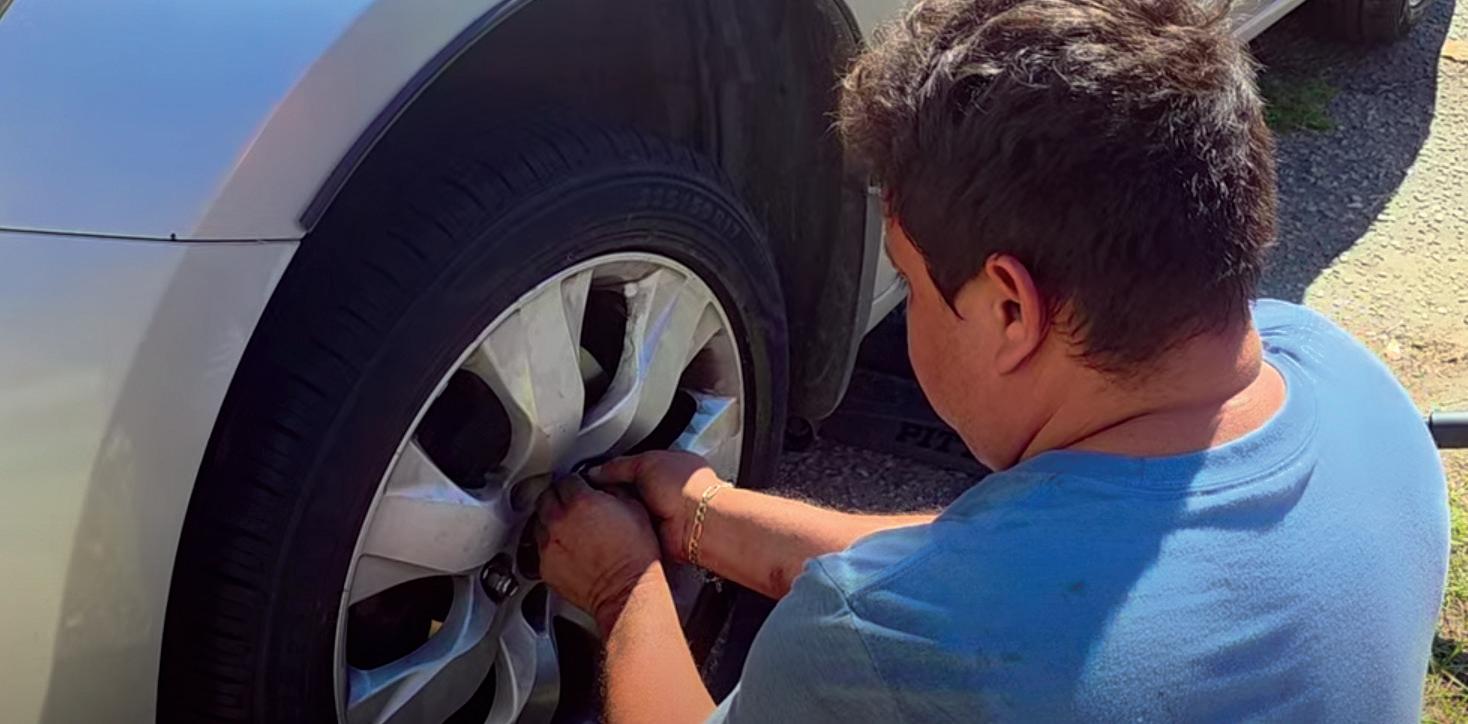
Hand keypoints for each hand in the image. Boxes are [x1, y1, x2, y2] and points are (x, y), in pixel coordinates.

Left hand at [535, 474, 661, 629]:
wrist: (627, 593)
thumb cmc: (635, 557)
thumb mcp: (635, 509)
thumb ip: (613, 490)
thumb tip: (604, 487)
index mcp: (580, 502)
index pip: (566, 480)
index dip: (576, 481)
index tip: (581, 486)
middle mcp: (559, 522)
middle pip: (545, 497)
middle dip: (558, 497)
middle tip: (571, 502)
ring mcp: (549, 546)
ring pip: (539, 523)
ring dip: (551, 521)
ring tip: (568, 527)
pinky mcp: (546, 568)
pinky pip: (540, 549)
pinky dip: (550, 546)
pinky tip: (567, 549)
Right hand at [586, 451, 727, 562]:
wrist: (696, 523)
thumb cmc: (686, 489)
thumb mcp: (646, 463)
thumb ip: (619, 466)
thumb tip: (596, 471)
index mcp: (668, 465)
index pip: (634, 464)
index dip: (613, 469)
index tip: (593, 474)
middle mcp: (664, 489)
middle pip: (628, 488)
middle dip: (613, 491)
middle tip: (595, 493)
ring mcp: (660, 512)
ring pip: (627, 509)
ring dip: (617, 510)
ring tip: (604, 509)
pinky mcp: (654, 533)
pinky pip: (631, 528)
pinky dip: (623, 527)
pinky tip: (615, 525)